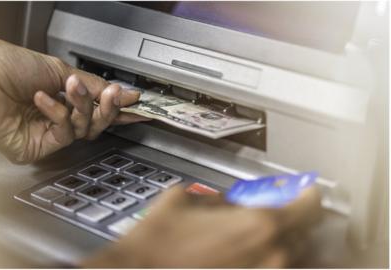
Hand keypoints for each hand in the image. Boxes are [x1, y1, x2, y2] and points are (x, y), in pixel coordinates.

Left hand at [0, 36, 147, 163]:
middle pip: (95, 123)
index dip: (117, 108)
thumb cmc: (5, 66)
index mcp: (61, 99)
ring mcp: (46, 134)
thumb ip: (93, 85)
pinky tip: (42, 98)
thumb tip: (123, 92)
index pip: (96, 108)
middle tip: (113, 94)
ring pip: (83, 130)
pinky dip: (57, 112)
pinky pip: (63, 133)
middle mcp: (55, 118)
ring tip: (71, 86)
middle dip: (106, 108)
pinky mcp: (37, 147)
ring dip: (82, 105)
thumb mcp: (59, 69)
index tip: (138, 106)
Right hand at [81, 186, 321, 267]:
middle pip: (306, 234)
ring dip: (283, 246)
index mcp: (258, 224)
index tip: (302, 192)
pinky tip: (240, 256)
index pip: (310, 205)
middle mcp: (271, 256)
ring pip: (294, 259)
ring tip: (253, 239)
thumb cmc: (157, 242)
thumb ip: (219, 201)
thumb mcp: (185, 202)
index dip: (308, 195)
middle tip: (273, 214)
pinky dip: (267, 261)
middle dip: (292, 220)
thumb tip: (232, 205)